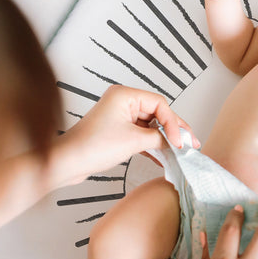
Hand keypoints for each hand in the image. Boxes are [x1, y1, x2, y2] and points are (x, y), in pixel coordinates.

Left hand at [58, 85, 198, 183]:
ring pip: (152, 125)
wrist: (66, 163)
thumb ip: (158, 138)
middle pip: (158, 113)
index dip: (173, 123)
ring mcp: (120, 116)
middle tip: (191, 143)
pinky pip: (142, 134)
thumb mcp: (133, 141)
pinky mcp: (118, 130)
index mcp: (125, 95)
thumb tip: (174, 142)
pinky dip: (153, 144)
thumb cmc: (92, 147)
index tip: (179, 142)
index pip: (160, 104)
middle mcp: (123, 101)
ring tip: (181, 151)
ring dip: (165, 139)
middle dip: (174, 130)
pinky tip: (165, 156)